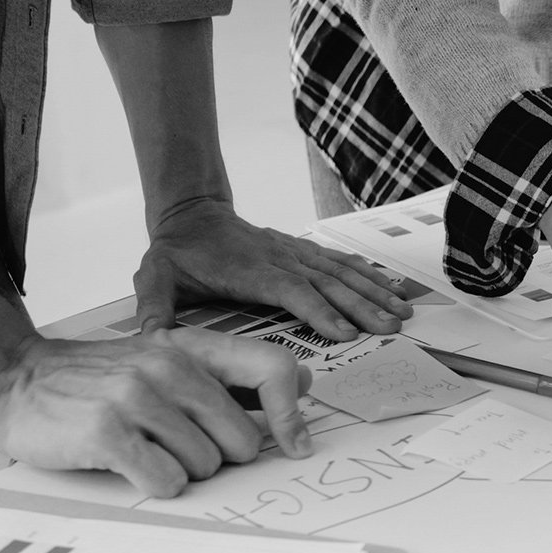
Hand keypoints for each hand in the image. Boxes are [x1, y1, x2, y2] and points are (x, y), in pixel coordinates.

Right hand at [0, 327, 311, 497]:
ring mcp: (135, 398)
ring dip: (181, 471)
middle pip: (242, 441)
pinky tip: (129, 465)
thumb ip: (230, 375)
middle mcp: (167, 367)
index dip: (293, 417)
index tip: (296, 447)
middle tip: (177, 445)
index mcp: (191, 349)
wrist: (13, 380)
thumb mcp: (165, 361)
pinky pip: (166, 481)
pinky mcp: (107, 433)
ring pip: (206, 466)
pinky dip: (154, 484)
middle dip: (219, 456)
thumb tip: (302, 383)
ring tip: (144, 449)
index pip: (273, 369)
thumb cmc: (98, 381)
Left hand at [134, 198, 410, 340]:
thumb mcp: (155, 277)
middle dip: (362, 305)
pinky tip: (388, 285)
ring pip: (340, 272)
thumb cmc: (176, 252)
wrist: (191, 213)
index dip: (318, 310)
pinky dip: (366, 274)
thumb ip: (155, 307)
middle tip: (390, 327)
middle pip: (327, 283)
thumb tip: (150, 338)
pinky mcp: (301, 251)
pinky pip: (339, 262)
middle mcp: (279, 258)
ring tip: (401, 312)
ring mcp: (293, 252)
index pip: (291, 290)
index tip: (345, 333)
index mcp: (250, 270)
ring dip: (373, 292)